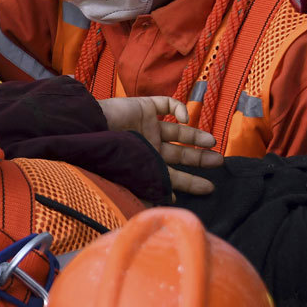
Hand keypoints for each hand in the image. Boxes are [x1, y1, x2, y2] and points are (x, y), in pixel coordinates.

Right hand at [99, 96, 222, 197]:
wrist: (87, 130)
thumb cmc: (106, 156)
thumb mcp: (130, 177)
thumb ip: (150, 187)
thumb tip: (170, 202)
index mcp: (145, 163)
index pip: (172, 174)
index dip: (189, 182)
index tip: (208, 188)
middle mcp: (149, 145)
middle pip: (179, 153)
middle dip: (199, 159)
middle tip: (218, 163)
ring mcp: (148, 125)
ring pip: (179, 130)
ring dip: (196, 135)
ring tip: (212, 142)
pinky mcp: (145, 106)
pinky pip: (167, 104)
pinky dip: (179, 108)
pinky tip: (185, 118)